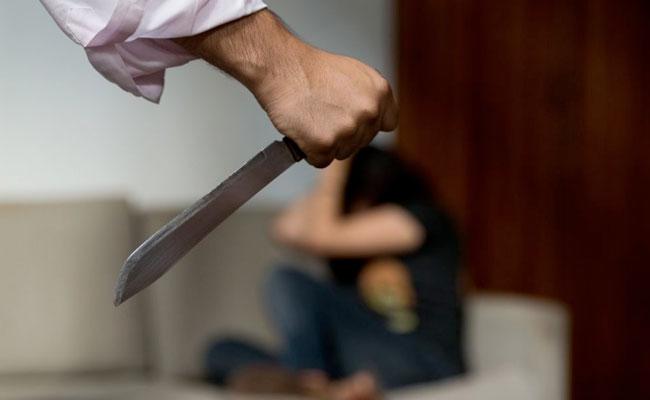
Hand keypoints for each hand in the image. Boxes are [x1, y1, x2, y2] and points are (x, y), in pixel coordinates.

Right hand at [175, 10, 397, 166]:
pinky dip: (310, 151)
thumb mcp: (355, 74)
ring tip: (312, 119)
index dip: (367, 125)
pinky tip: (303, 131)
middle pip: (361, 142)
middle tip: (323, 115)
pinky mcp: (325, 144)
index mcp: (380, 93)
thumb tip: (376, 119)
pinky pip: (321, 161)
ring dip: (326, 143)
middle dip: (343, 134)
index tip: (352, 120)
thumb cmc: (312, 70)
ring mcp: (348, 130)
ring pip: (342, 153)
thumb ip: (371, 98)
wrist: (283, 68)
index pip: (386, 125)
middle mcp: (369, 112)